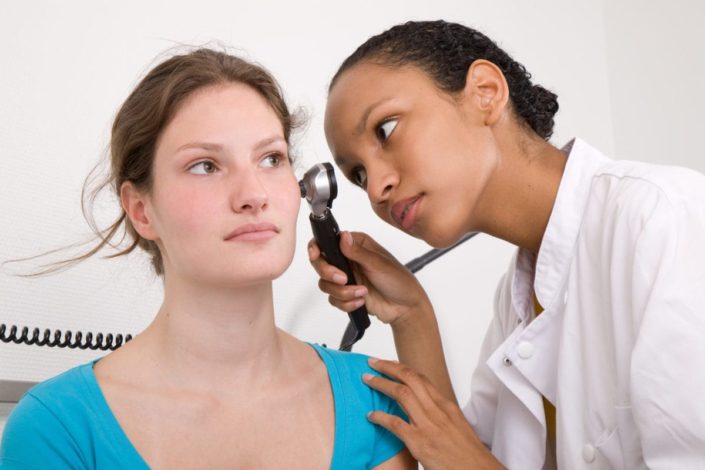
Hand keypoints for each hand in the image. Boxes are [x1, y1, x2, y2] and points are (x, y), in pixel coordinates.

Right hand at [308, 231, 430, 324]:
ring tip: (362, 292)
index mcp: (355, 245)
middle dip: (329, 274)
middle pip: (320, 263)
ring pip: (325, 284)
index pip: (327, 241)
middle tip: (344, 279)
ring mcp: (345, 277)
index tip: (317, 255)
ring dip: (343, 292)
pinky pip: (333, 300)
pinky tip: (362, 301)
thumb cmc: (398, 280)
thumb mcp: (379, 264)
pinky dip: (346, 303)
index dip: (317, 248)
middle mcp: (347, 259)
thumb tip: (343, 236)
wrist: (405, 307)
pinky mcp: (345, 294)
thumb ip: (358, 252)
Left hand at [363, 358, 503, 469]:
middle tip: (373, 363)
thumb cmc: (468, 454)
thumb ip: (440, 415)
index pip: (421, 379)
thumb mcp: (456, 426)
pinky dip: (380, 417)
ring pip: (401, 394)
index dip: (402, 368)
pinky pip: (395, 424)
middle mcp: (437, 410)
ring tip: (367, 379)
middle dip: (389, 367)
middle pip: (410, 379)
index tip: (390, 364)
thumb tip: (425, 410)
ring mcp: (429, 425)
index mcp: (446, 406)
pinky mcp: (420, 442)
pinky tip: (371, 415)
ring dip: (381, 383)